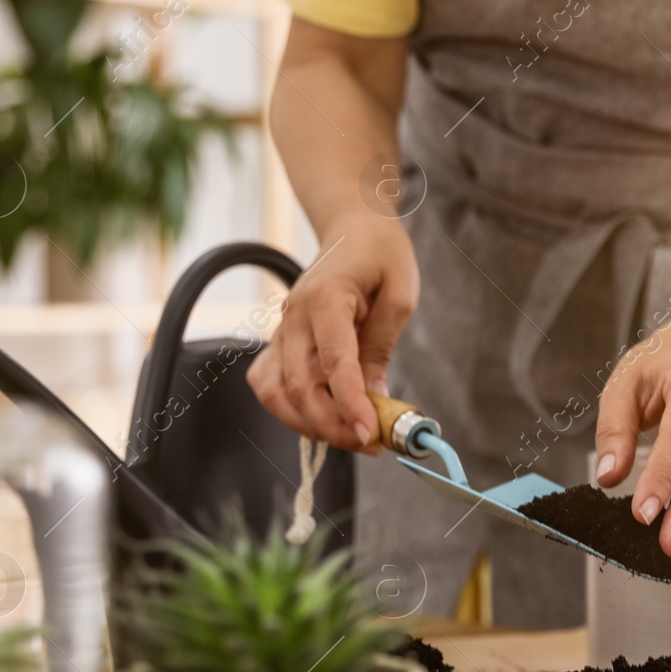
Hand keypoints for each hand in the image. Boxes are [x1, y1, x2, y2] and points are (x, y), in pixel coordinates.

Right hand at [248, 213, 418, 451]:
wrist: (353, 228)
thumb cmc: (381, 256)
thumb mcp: (399, 296)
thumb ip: (381, 348)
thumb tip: (374, 399)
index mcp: (325, 298)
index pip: (333, 362)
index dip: (349, 403)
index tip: (371, 433)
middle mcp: (293, 315)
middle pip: (299, 386)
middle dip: (334, 425)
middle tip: (371, 443)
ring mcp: (281, 329)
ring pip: (277, 392)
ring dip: (310, 423)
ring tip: (350, 435)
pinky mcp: (280, 341)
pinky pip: (270, 384)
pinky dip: (290, 409)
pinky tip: (322, 417)